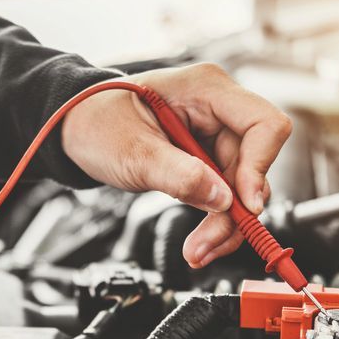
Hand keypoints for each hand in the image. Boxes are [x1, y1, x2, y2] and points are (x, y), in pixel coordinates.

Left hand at [61, 64, 291, 268]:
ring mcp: (214, 134)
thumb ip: (178, 175)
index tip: (243, 205)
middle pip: (254, 164)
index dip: (260, 166)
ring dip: (226, 224)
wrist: (75, 129)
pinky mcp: (207, 159)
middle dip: (236, 211)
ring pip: (243, 186)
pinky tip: (201, 242)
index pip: (263, 124)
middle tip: (208, 244)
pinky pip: (225, 193)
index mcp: (206, 88)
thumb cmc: (96, 123)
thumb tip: (221, 200)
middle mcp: (218, 109)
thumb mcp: (132, 151)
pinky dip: (216, 221)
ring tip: (199, 250)